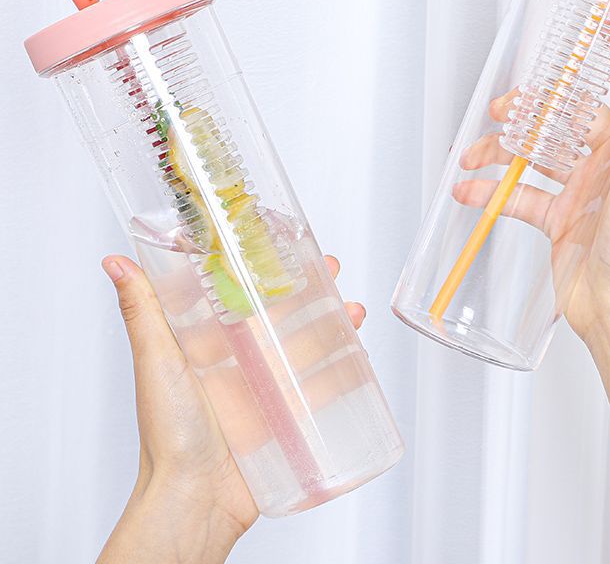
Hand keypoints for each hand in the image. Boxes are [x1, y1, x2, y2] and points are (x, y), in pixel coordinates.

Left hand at [97, 254, 364, 563]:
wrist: (194, 501)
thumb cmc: (167, 436)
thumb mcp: (157, 362)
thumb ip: (142, 312)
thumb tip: (115, 264)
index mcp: (206, 346)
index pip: (239, 295)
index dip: (263, 269)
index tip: (282, 245)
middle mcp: (237, 364)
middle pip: (280, 316)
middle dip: (310, 290)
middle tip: (331, 269)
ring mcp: (263, 391)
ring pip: (306, 346)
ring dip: (333, 324)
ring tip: (352, 310)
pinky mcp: (284, 419)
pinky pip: (318, 388)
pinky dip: (341, 369)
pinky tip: (357, 354)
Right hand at [456, 32, 609, 345]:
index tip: (603, 24)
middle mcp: (609, 163)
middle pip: (565, 118)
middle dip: (531, 109)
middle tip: (502, 109)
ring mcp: (583, 190)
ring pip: (535, 155)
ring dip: (502, 151)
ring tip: (472, 154)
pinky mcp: (560, 218)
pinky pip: (520, 196)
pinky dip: (493, 191)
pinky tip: (470, 191)